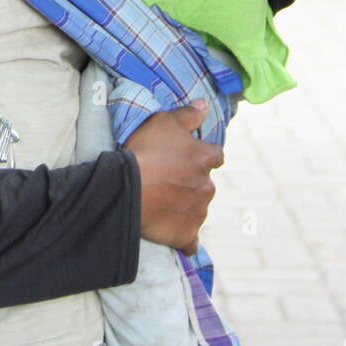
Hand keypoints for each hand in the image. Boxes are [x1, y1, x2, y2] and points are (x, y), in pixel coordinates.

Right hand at [123, 100, 222, 254]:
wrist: (129, 188)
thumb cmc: (146, 151)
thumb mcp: (164, 122)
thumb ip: (188, 115)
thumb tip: (206, 105)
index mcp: (205, 159)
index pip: (216, 156)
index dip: (204, 156)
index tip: (190, 157)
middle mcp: (207, 187)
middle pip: (206, 184)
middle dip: (192, 183)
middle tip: (169, 180)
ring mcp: (198, 213)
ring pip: (198, 209)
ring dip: (186, 206)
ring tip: (163, 203)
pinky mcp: (186, 235)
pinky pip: (190, 240)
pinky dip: (184, 237)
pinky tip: (173, 232)